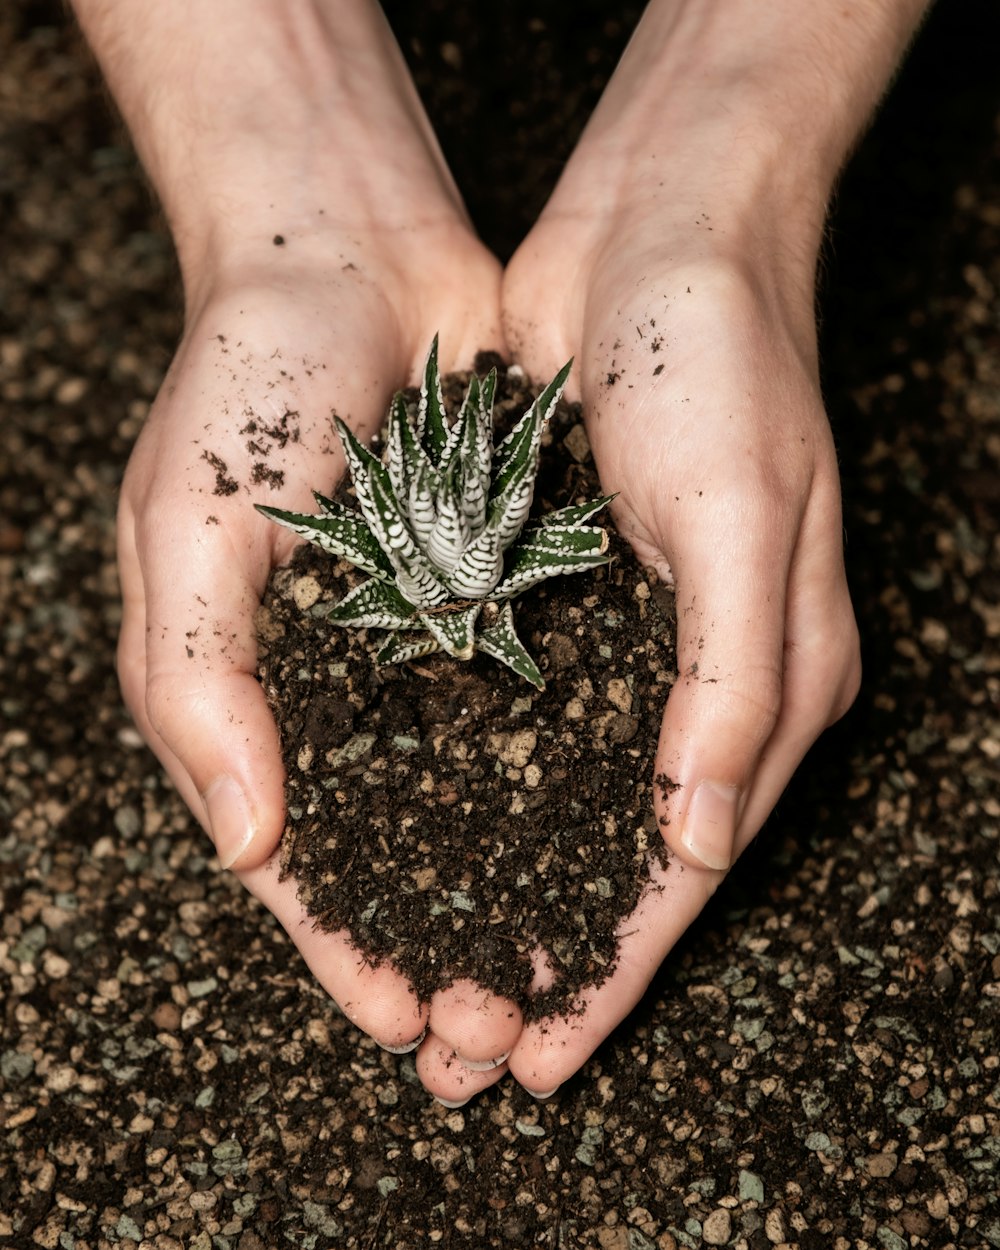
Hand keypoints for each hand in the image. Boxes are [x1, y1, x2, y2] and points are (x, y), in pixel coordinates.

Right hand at [117, 232, 506, 1052]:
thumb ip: (199, 682)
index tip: (393, 1018)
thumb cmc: (245, 378)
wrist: (351, 253)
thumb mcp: (187, 525)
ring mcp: (426, 643)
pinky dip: (562, 774)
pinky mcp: (501, 594)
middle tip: (491, 1031)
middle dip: (436, 941)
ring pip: (473, 793)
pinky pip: (535, 702)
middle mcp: (343, 683)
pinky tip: (606, 837)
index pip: (292, 848)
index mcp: (248, 688)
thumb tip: (242, 838)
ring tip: (557, 971)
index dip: (336, 943)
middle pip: (393, 845)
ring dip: (508, 884)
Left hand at [469, 0, 933, 1091]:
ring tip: (423, 981)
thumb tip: (695, 841)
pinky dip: (467, 796)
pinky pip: (513, 723)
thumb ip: (732, 684)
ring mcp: (625, 644)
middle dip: (543, 959)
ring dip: (494, 894)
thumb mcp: (739, 514)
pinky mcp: (559, 599)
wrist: (655, 236)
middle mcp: (698, 682)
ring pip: (552, 806)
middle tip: (458, 1053)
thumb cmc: (721, 359)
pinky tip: (413, 849)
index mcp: (771, 680)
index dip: (616, 971)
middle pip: (612, 858)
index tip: (544, 1058)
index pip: (684, 866)